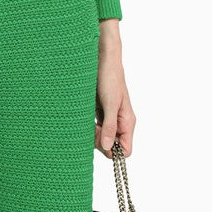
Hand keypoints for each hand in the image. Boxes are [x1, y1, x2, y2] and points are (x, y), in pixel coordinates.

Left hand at [93, 20, 135, 156]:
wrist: (102, 60)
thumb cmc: (110, 78)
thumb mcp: (110, 103)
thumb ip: (110, 126)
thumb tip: (109, 148)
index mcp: (127, 121)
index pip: (126, 149)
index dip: (114, 151)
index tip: (101, 142)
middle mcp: (120, 122)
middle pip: (112, 146)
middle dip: (100, 142)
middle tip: (91, 129)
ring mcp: (110, 118)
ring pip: (102, 138)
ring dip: (93, 134)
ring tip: (87, 121)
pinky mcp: (101, 113)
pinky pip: (96, 128)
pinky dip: (89, 127)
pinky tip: (84, 119)